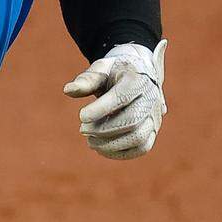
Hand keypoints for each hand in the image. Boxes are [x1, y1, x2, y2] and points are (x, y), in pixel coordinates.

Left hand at [62, 39, 167, 159]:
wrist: (139, 74)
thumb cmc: (115, 72)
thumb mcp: (101, 69)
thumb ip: (86, 80)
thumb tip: (67, 90)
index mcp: (137, 78)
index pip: (122, 97)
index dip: (102, 109)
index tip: (81, 116)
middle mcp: (151, 98)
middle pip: (132, 120)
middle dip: (104, 129)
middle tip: (82, 129)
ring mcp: (155, 116)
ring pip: (139, 137)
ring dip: (112, 144)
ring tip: (90, 142)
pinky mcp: (153, 130)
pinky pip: (141, 147)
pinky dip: (121, 152)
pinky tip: (101, 149)